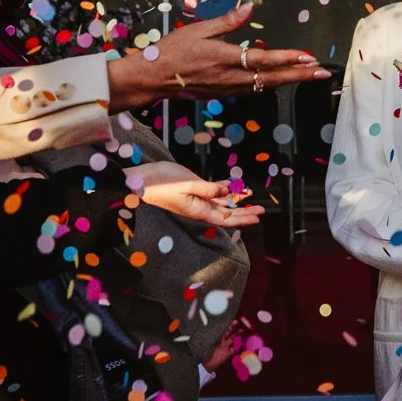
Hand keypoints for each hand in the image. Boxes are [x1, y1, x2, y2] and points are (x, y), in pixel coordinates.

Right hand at [105, 5, 330, 110]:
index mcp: (225, 59)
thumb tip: (249, 7)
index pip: (264, 60)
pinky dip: (271, 84)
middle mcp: (231, 77)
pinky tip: (281, 80)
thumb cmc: (171, 51)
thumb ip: (226, 21)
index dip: (288, 59)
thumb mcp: (197, 30)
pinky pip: (253, 90)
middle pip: (273, 78)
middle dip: (300, 75)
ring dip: (289, 80)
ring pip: (266, 86)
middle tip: (323, 73)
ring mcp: (228, 88)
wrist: (152, 79)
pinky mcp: (224, 93)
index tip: (309, 57)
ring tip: (309, 75)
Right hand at [127, 160, 264, 227]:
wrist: (139, 181)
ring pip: (220, 204)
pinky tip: (231, 187)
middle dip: (244, 211)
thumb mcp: (187, 184)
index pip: (226, 219)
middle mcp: (198, 209)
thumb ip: (208, 189)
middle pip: (226, 214)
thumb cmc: (160, 183)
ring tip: (249, 195)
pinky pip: (210, 195)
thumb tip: (227, 193)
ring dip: (235, 200)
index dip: (244, 218)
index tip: (258, 216)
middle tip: (261, 209)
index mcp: (199, 211)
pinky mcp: (190, 192)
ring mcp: (194, 201)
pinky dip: (222, 191)